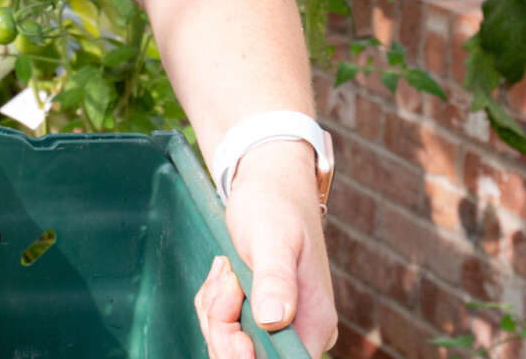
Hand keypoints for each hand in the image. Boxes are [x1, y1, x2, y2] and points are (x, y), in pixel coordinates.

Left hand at [193, 141, 336, 357]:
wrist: (268, 185)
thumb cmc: (275, 205)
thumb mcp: (273, 238)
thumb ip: (275, 278)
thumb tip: (275, 318)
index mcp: (314, 323)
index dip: (245, 356)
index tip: (230, 324)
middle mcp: (299, 331)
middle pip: (246, 358)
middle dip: (221, 325)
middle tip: (225, 278)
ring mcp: (277, 325)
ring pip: (228, 344)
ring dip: (214, 309)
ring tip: (226, 268)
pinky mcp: (256, 314)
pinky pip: (222, 326)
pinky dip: (212, 302)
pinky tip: (223, 273)